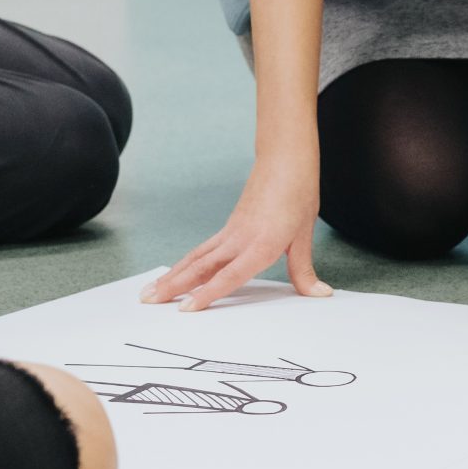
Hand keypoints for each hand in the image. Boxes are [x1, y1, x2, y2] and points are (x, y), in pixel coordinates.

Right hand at [146, 155, 328, 310]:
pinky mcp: (228, 228)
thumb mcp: (305, 233)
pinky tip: (174, 275)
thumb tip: (320, 295)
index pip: (229, 275)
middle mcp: (239, 239)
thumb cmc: (297, 191)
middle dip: (173, 286)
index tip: (185, 309)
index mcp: (261, 243)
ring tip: (149, 292)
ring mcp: (230, 233)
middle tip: (147, 301)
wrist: (285, 159)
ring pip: (195, 259)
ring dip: (172, 276)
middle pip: (200, 267)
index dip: (207, 294)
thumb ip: (304, 270)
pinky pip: (202, 250)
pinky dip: (185, 265)